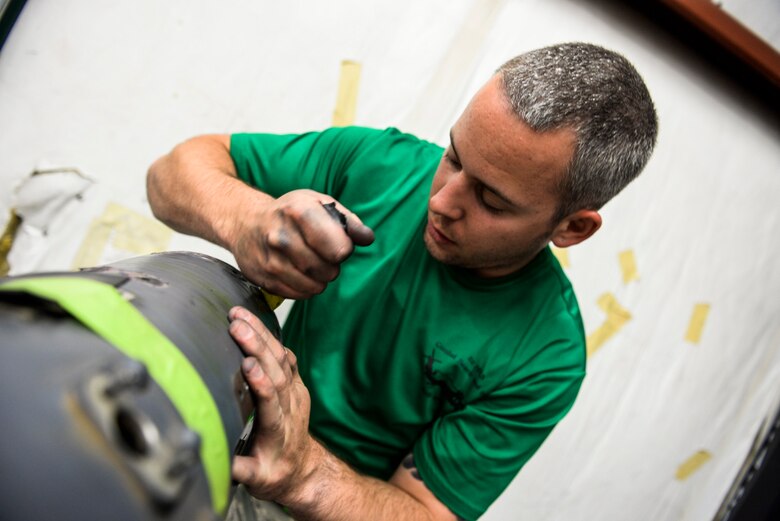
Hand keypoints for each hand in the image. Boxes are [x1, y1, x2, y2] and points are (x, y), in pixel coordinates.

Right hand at [228, 306, 315, 502]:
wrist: (301, 468)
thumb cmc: (273, 475)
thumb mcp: (256, 481)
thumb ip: (239, 470)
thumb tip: (215, 464)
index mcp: (278, 431)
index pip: (272, 402)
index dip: (261, 384)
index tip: (248, 364)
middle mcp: (291, 407)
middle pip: (277, 372)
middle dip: (258, 346)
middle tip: (236, 324)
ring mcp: (296, 393)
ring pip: (282, 358)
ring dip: (261, 334)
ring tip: (239, 314)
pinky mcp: (296, 384)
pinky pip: (287, 356)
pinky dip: (271, 337)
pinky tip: (255, 321)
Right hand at [232, 189, 373, 299]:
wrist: (245, 222)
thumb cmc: (289, 212)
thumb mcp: (320, 204)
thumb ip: (349, 221)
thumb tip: (368, 238)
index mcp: (298, 212)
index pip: (339, 249)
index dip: (343, 249)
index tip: (337, 243)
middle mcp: (281, 237)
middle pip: (328, 270)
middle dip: (332, 266)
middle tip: (323, 255)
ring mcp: (269, 260)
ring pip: (314, 286)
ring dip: (320, 279)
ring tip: (312, 264)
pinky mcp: (262, 279)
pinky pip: (298, 295)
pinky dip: (305, 287)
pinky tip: (299, 272)